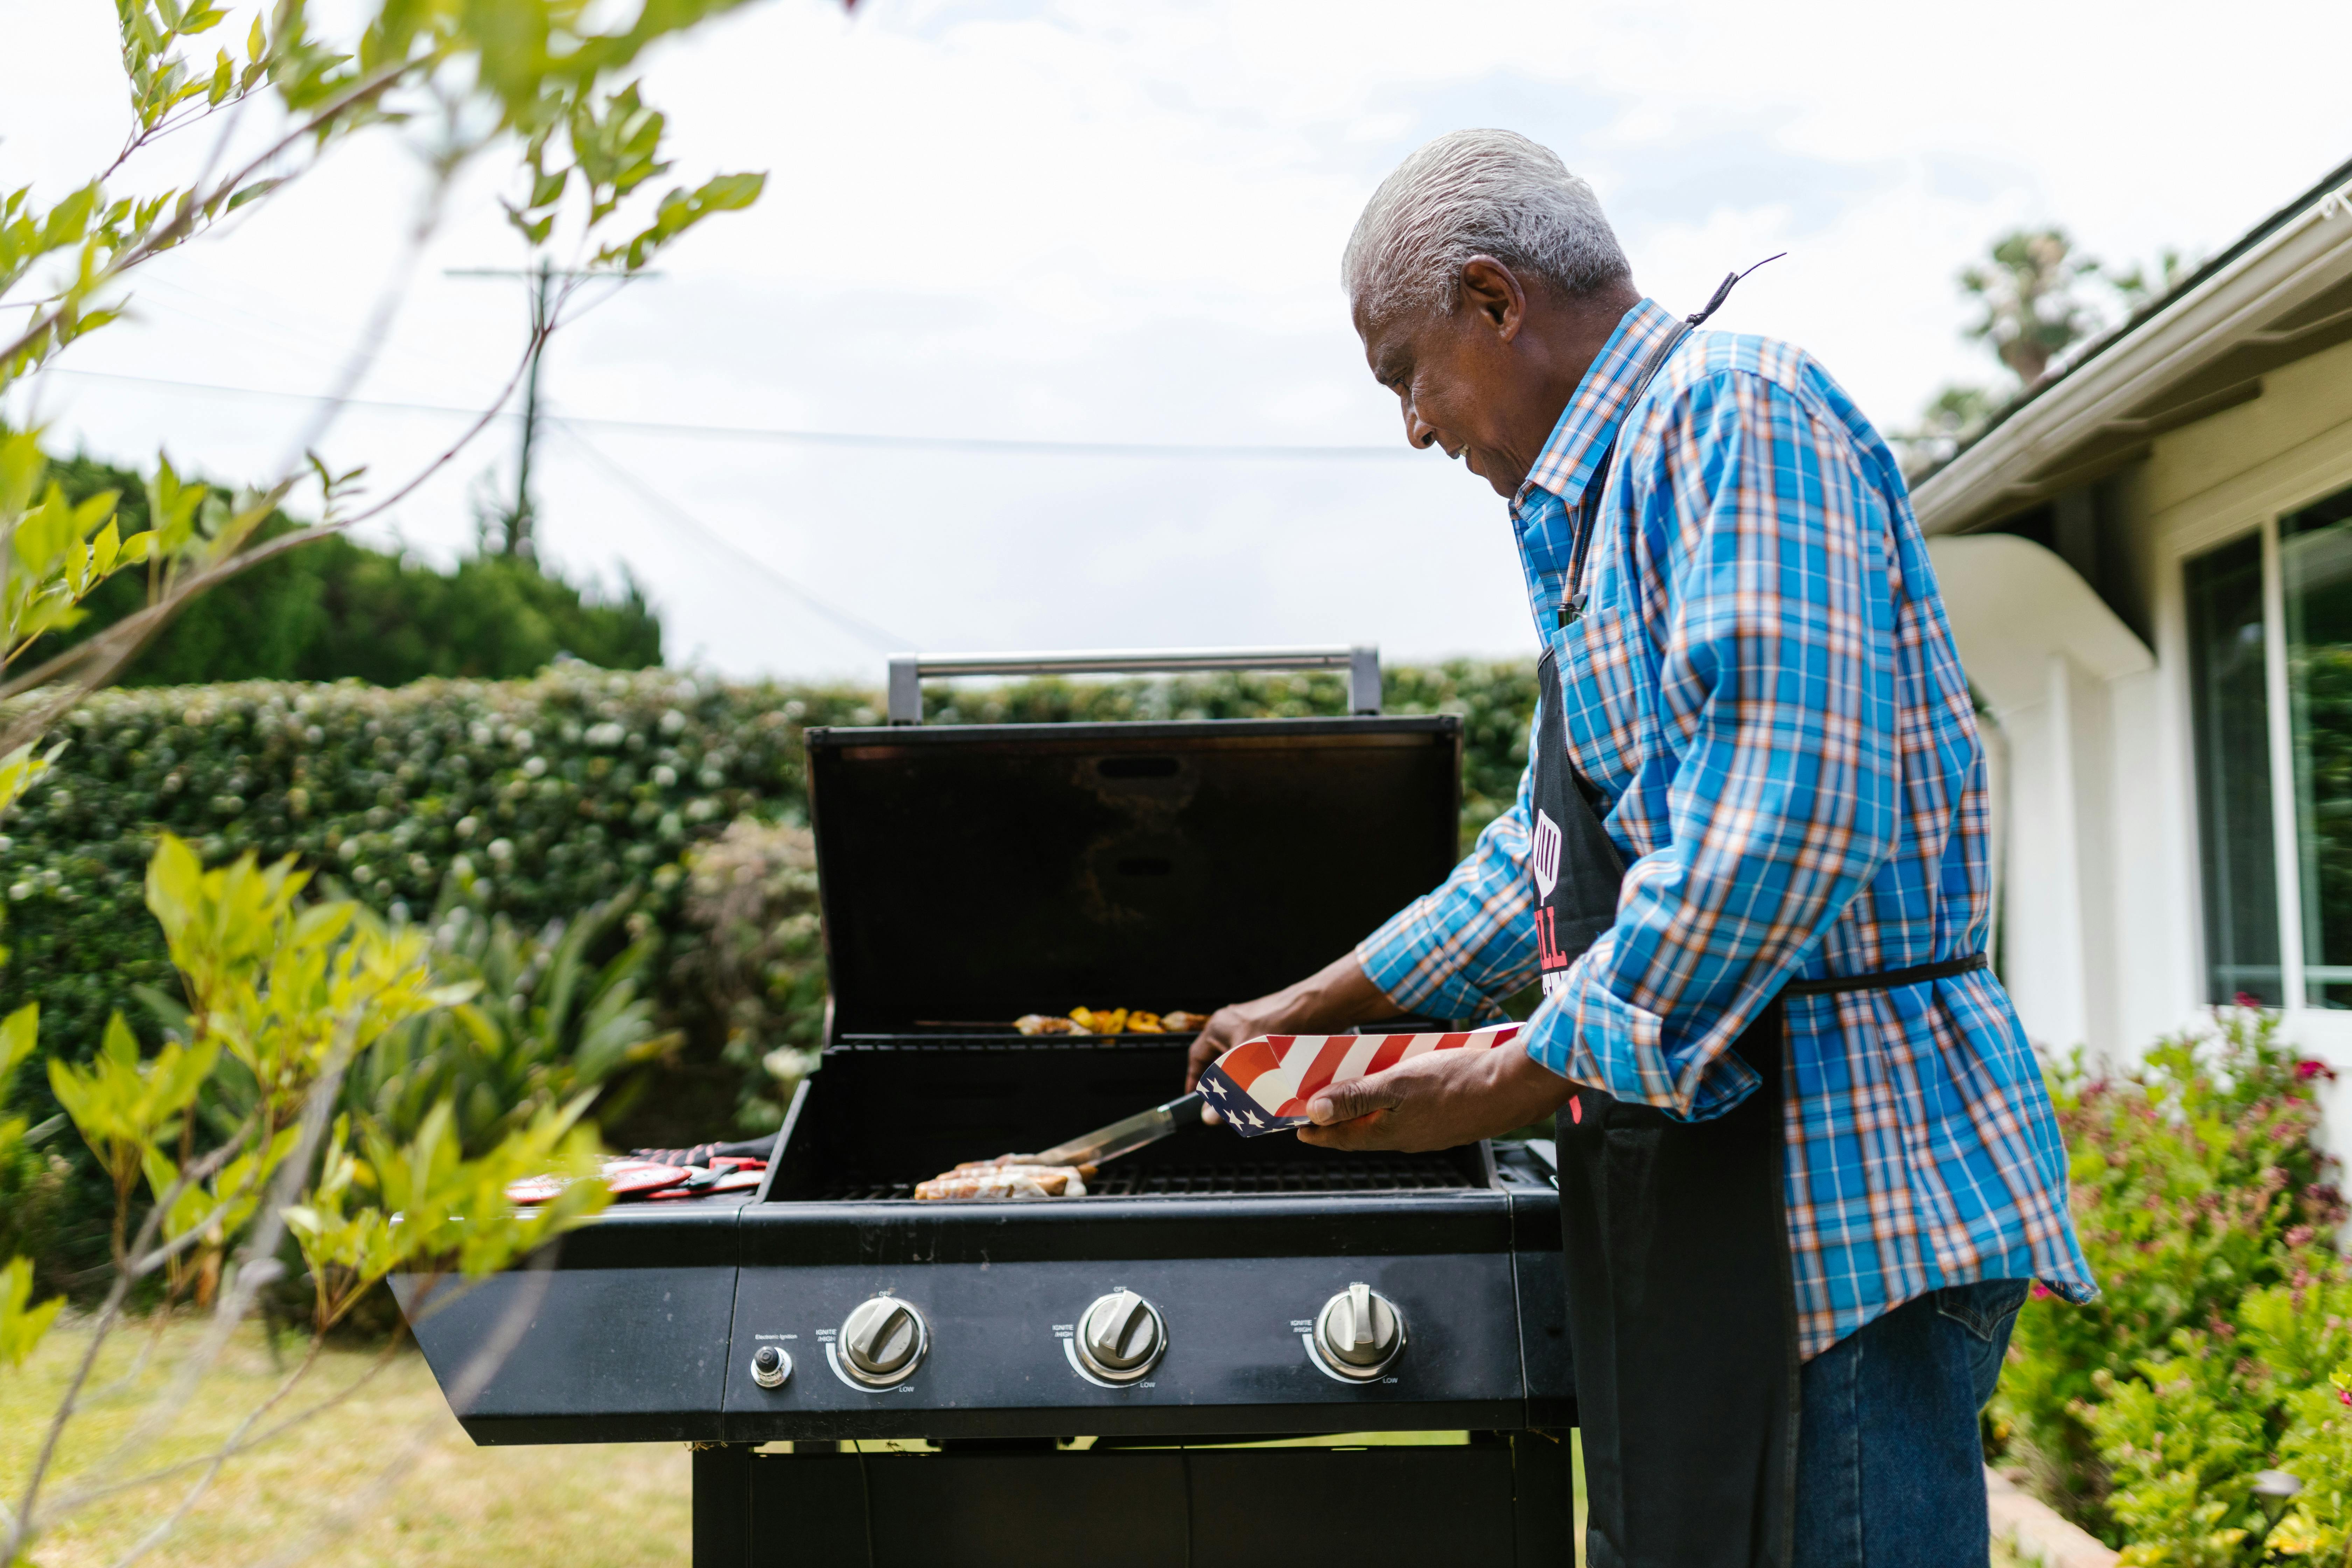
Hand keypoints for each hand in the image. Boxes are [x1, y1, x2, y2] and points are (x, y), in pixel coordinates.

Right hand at [1183, 952, 1404, 1122]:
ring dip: (1244, 1080)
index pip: (1197, 1058)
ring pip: (1241, 1063)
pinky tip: (1272, 1085)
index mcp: (1220, 1027)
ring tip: (1250, 1098)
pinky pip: (1260, 1059)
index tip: (1196, 1100)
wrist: (1320, 1006)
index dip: (1195, 1080)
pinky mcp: (1274, 1033)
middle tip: (1226, 1104)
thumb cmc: (1284, 1021)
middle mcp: (1234, 1025)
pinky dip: (1262, 1073)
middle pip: (1219, 1062)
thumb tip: (1210, 1115)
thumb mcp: (1250, 1059)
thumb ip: (1229, 1088)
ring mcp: (1254, 1028)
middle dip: (1223, 1083)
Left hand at [1297, 1039, 1575, 1152]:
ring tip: (1353, 1100)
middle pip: (1363, 1133)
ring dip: (1367, 1114)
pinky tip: (1399, 1093)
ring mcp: (1431, 1133)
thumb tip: (1314, 1112)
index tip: (1297, 1127)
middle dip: (1339, 1123)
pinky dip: (1395, 1108)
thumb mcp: (1396, 1083)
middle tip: (1318, 1114)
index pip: (1342, 1136)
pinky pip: (1411, 1118)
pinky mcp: (1449, 1123)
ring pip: (1388, 1126)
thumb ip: (1355, 1097)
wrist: (1513, 1087)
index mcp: (1389, 1132)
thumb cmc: (1457, 1081)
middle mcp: (1408, 1139)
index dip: (1318, 1131)